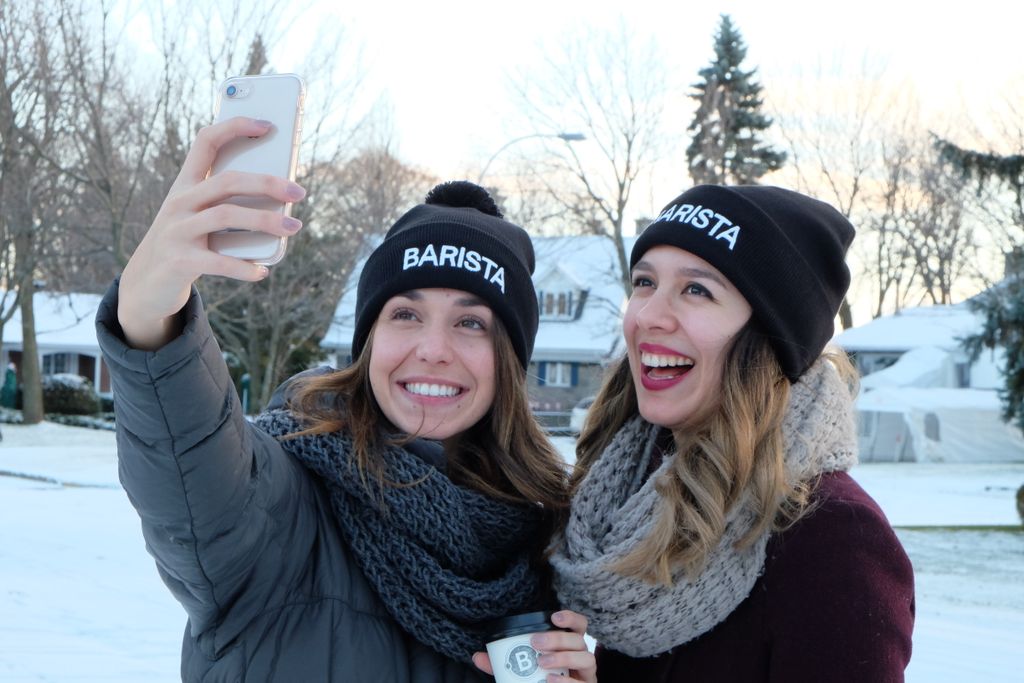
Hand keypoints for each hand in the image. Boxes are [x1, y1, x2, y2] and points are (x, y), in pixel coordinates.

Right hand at [117, 116, 305, 349]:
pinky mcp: (179, 261)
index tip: (268, 125)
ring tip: (293, 227)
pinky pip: (219, 262)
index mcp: (185, 185)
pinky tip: (262, 272)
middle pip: (227, 181)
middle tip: (299, 192)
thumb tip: (281, 199)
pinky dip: (244, 268)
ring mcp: (176, 231)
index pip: (206, 142)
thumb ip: (227, 204)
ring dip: (266, 221)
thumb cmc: (186, 244)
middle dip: (267, 183)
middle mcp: (178, 202)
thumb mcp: (198, 217)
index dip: (235, 127)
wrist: (147, 284)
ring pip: (226, 216)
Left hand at [472, 610, 596, 682]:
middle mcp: (583, 657)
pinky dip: (566, 682)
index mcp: (570, 647)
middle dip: (558, 638)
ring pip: (587, 658)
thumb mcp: (520, 673)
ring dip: (563, 657)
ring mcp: (587, 675)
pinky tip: (551, 680)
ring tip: (542, 662)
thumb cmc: (540, 682)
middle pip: (579, 640)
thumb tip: (477, 656)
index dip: (571, 618)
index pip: (579, 625)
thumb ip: (503, 664)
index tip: (554, 617)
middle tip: (535, 642)